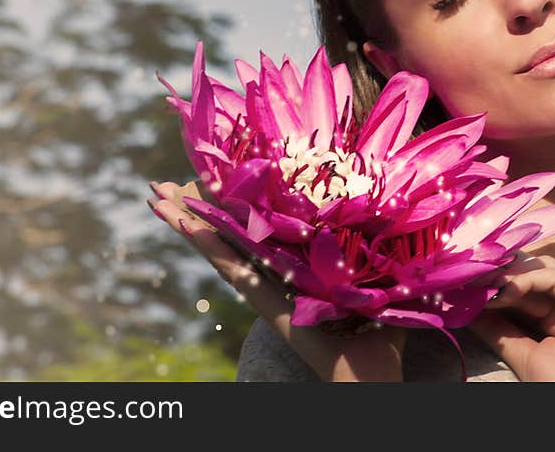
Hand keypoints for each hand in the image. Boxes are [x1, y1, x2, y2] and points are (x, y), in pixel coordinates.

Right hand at [147, 180, 406, 380]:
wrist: (371, 375)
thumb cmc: (380, 337)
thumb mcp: (380, 281)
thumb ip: (381, 254)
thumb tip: (399, 220)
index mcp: (291, 270)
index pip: (253, 231)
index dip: (228, 207)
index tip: (207, 179)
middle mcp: (269, 277)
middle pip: (225, 235)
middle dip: (195, 209)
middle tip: (164, 183)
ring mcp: (262, 289)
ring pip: (219, 246)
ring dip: (187, 221)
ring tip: (156, 195)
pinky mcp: (264, 301)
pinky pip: (232, 267)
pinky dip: (206, 245)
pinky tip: (184, 223)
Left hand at [467, 254, 554, 381]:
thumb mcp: (521, 355)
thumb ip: (498, 331)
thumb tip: (467, 310)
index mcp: (553, 314)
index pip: (519, 283)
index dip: (492, 279)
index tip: (461, 280)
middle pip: (531, 270)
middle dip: (498, 269)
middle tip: (468, 274)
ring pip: (543, 268)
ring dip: (509, 271)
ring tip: (484, 282)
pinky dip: (527, 278)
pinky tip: (505, 289)